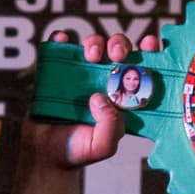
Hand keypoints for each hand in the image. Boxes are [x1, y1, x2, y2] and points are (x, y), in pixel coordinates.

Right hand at [23, 31, 158, 169]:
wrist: (45, 155)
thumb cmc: (78, 150)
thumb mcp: (103, 145)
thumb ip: (111, 126)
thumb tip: (101, 98)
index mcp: (122, 94)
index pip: (141, 66)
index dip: (148, 51)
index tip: (149, 45)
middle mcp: (103, 79)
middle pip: (117, 50)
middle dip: (120, 44)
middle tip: (116, 55)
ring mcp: (80, 73)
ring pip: (92, 45)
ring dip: (95, 42)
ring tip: (91, 55)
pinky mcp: (56, 71)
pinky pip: (59, 47)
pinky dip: (61, 39)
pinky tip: (64, 41)